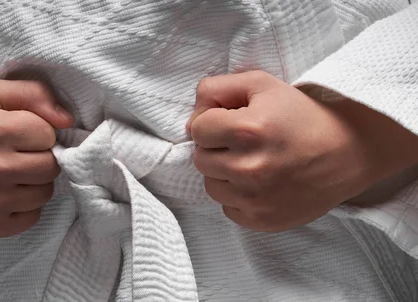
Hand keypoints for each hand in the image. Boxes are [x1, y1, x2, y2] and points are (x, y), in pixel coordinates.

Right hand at [0, 80, 73, 239]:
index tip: (16, 133)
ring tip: (8, 173)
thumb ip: (34, 95)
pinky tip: (3, 193)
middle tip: (14, 154)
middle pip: (51, 166)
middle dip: (38, 157)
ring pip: (45, 192)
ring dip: (33, 182)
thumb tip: (68, 119)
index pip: (49, 134)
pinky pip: (33, 217)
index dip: (36, 132)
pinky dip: (24, 205)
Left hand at [187, 71, 417, 231]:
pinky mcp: (262, 220)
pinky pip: (228, 209)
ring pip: (211, 185)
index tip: (233, 122)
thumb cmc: (303, 115)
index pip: (197, 129)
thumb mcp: (261, 84)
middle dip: (217, 147)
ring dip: (224, 173)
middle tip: (244, 143)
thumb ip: (217, 90)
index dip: (212, 122)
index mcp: (247, 130)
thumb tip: (190, 121)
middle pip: (200, 158)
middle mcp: (248, 168)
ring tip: (253, 162)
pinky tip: (260, 183)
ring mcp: (255, 199)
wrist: (349, 151)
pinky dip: (238, 197)